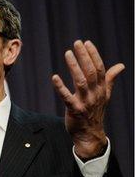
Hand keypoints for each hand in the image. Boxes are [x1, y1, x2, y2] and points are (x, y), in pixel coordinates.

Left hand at [51, 40, 123, 159]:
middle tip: (77, 43)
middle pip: (91, 72)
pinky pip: (67, 97)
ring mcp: (86, 102)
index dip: (93, 55)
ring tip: (68, 53)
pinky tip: (54, 77)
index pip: (100, 68)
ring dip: (74, 67)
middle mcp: (95, 94)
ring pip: (80, 81)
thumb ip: (110, 79)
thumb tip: (121, 66)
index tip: (86, 43)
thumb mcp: (105, 94)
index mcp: (102, 89)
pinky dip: (60, 87)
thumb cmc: (95, 111)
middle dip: (84, 56)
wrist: (90, 134)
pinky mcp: (75, 110)